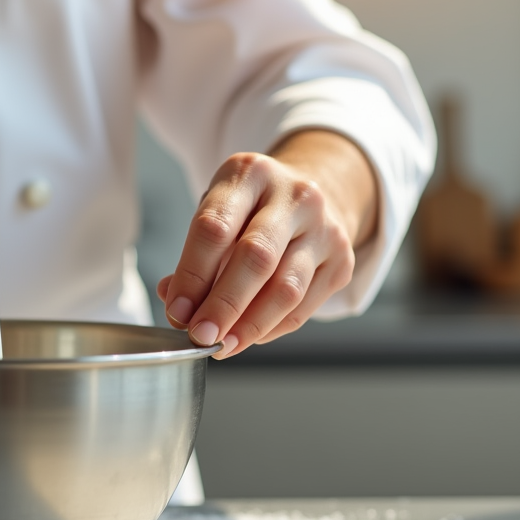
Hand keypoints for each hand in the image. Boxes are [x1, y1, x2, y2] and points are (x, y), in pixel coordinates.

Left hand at [157, 130, 377, 358]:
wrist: (312, 195)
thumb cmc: (250, 209)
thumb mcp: (217, 211)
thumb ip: (194, 255)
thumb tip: (178, 306)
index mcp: (250, 174)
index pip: (215, 227)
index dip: (192, 274)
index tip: (177, 310)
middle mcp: (294, 196)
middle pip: (256, 257)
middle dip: (223, 304)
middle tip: (200, 335)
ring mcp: (325, 228)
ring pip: (286, 289)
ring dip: (249, 325)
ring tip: (222, 345)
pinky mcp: (342, 261)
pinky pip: (303, 307)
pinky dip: (271, 329)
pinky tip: (247, 336)